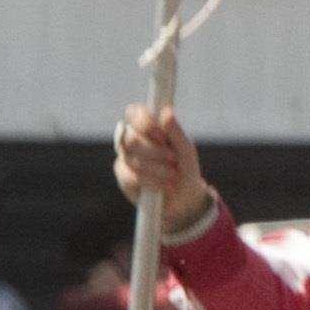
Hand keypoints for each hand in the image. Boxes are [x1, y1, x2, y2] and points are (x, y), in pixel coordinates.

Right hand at [113, 103, 211, 234]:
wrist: (184, 198)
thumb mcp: (186, 150)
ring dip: (159, 169)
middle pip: (132, 138)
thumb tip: (166, 111)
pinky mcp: (123, 176)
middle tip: (173, 160)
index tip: (162, 136)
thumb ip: (176, 132)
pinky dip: (153, 182)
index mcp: (147, 126)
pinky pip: (132, 176)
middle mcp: (131, 139)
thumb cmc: (185, 168)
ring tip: (173, 176)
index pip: (134, 113)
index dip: (145, 123)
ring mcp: (124, 157)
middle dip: (156, 152)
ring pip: (132, 158)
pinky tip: (165, 186)